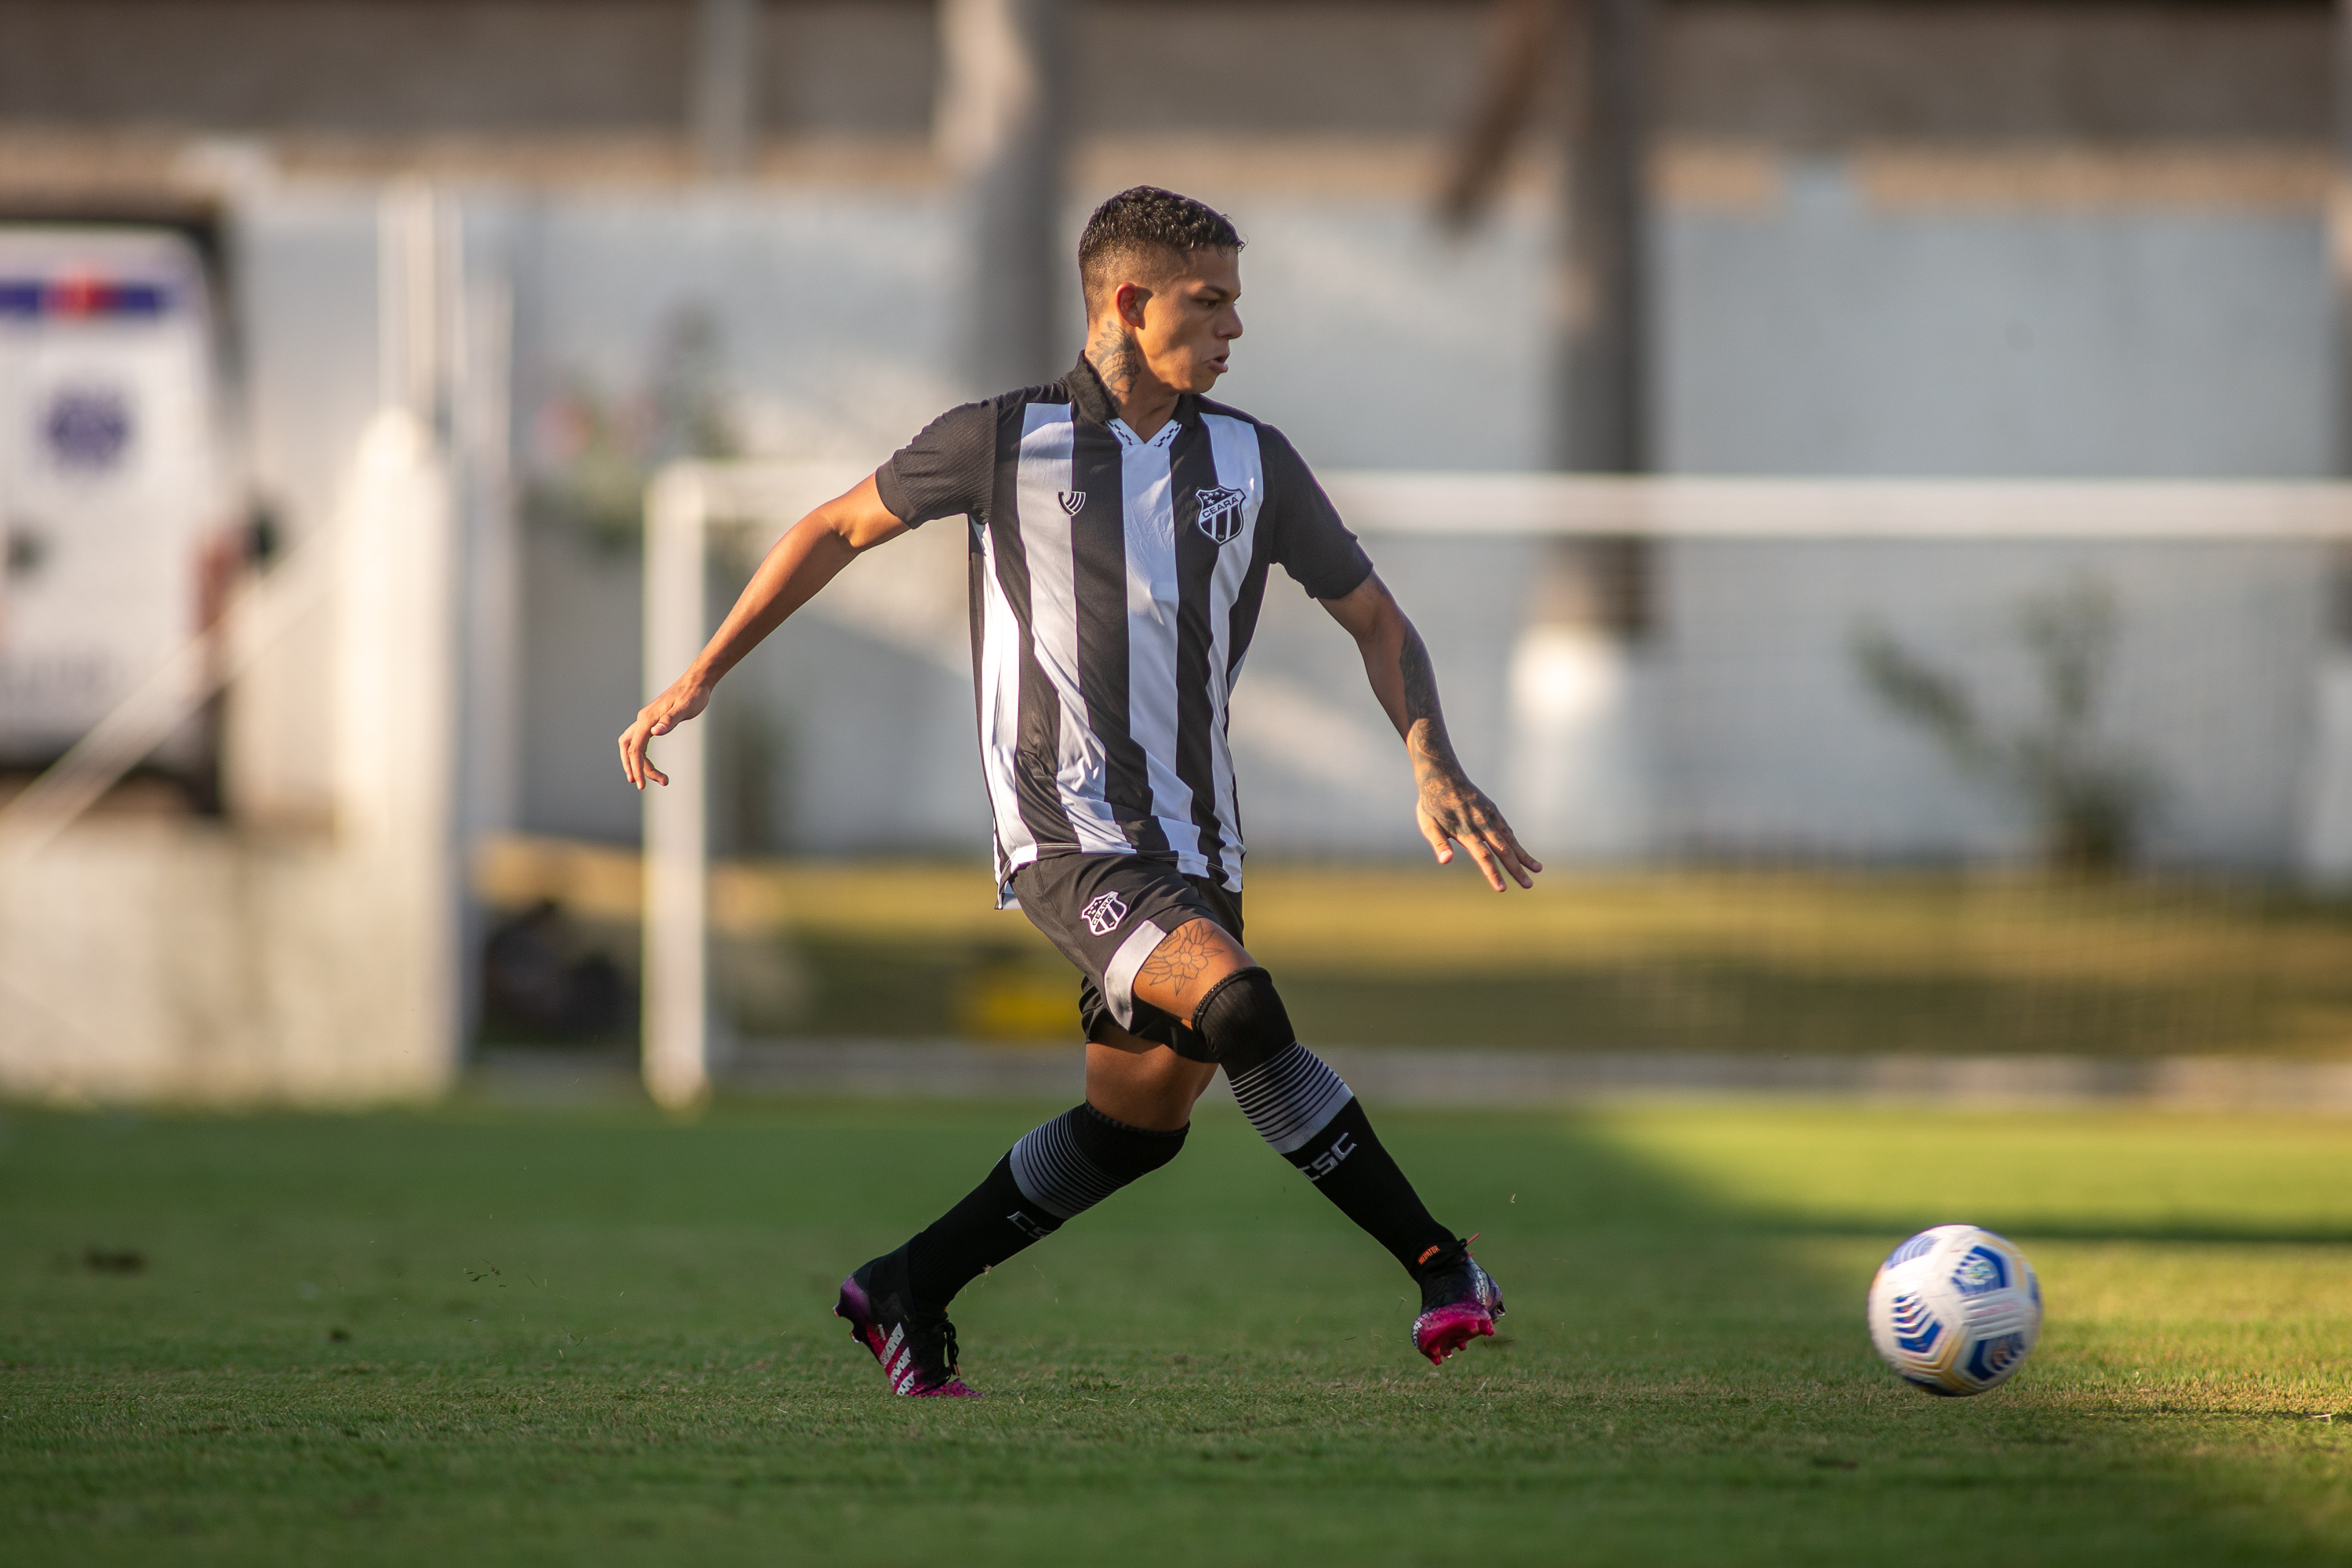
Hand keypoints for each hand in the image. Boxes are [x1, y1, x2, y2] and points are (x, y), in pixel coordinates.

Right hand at [618, 675, 712, 789]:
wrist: (697, 682)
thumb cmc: (693, 695)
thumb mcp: (685, 708)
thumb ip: (671, 720)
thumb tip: (656, 732)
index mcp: (647, 719)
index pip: (635, 748)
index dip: (636, 767)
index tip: (641, 784)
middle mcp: (643, 719)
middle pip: (627, 747)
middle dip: (632, 767)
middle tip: (642, 785)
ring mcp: (647, 720)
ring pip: (633, 745)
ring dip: (639, 763)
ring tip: (656, 779)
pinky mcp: (653, 722)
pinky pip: (641, 741)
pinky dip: (643, 755)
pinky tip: (651, 765)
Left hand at [1415, 767, 1542, 890]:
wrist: (1442, 775)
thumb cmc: (1432, 804)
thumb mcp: (1429, 825)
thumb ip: (1439, 844)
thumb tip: (1445, 861)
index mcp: (1466, 831)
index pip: (1483, 856)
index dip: (1493, 873)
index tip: (1502, 888)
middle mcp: (1482, 824)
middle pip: (1503, 851)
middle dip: (1517, 870)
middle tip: (1529, 886)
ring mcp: (1490, 816)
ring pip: (1511, 839)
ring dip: (1524, 856)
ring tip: (1538, 870)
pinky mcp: (1493, 810)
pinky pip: (1507, 829)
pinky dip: (1516, 842)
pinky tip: (1522, 853)